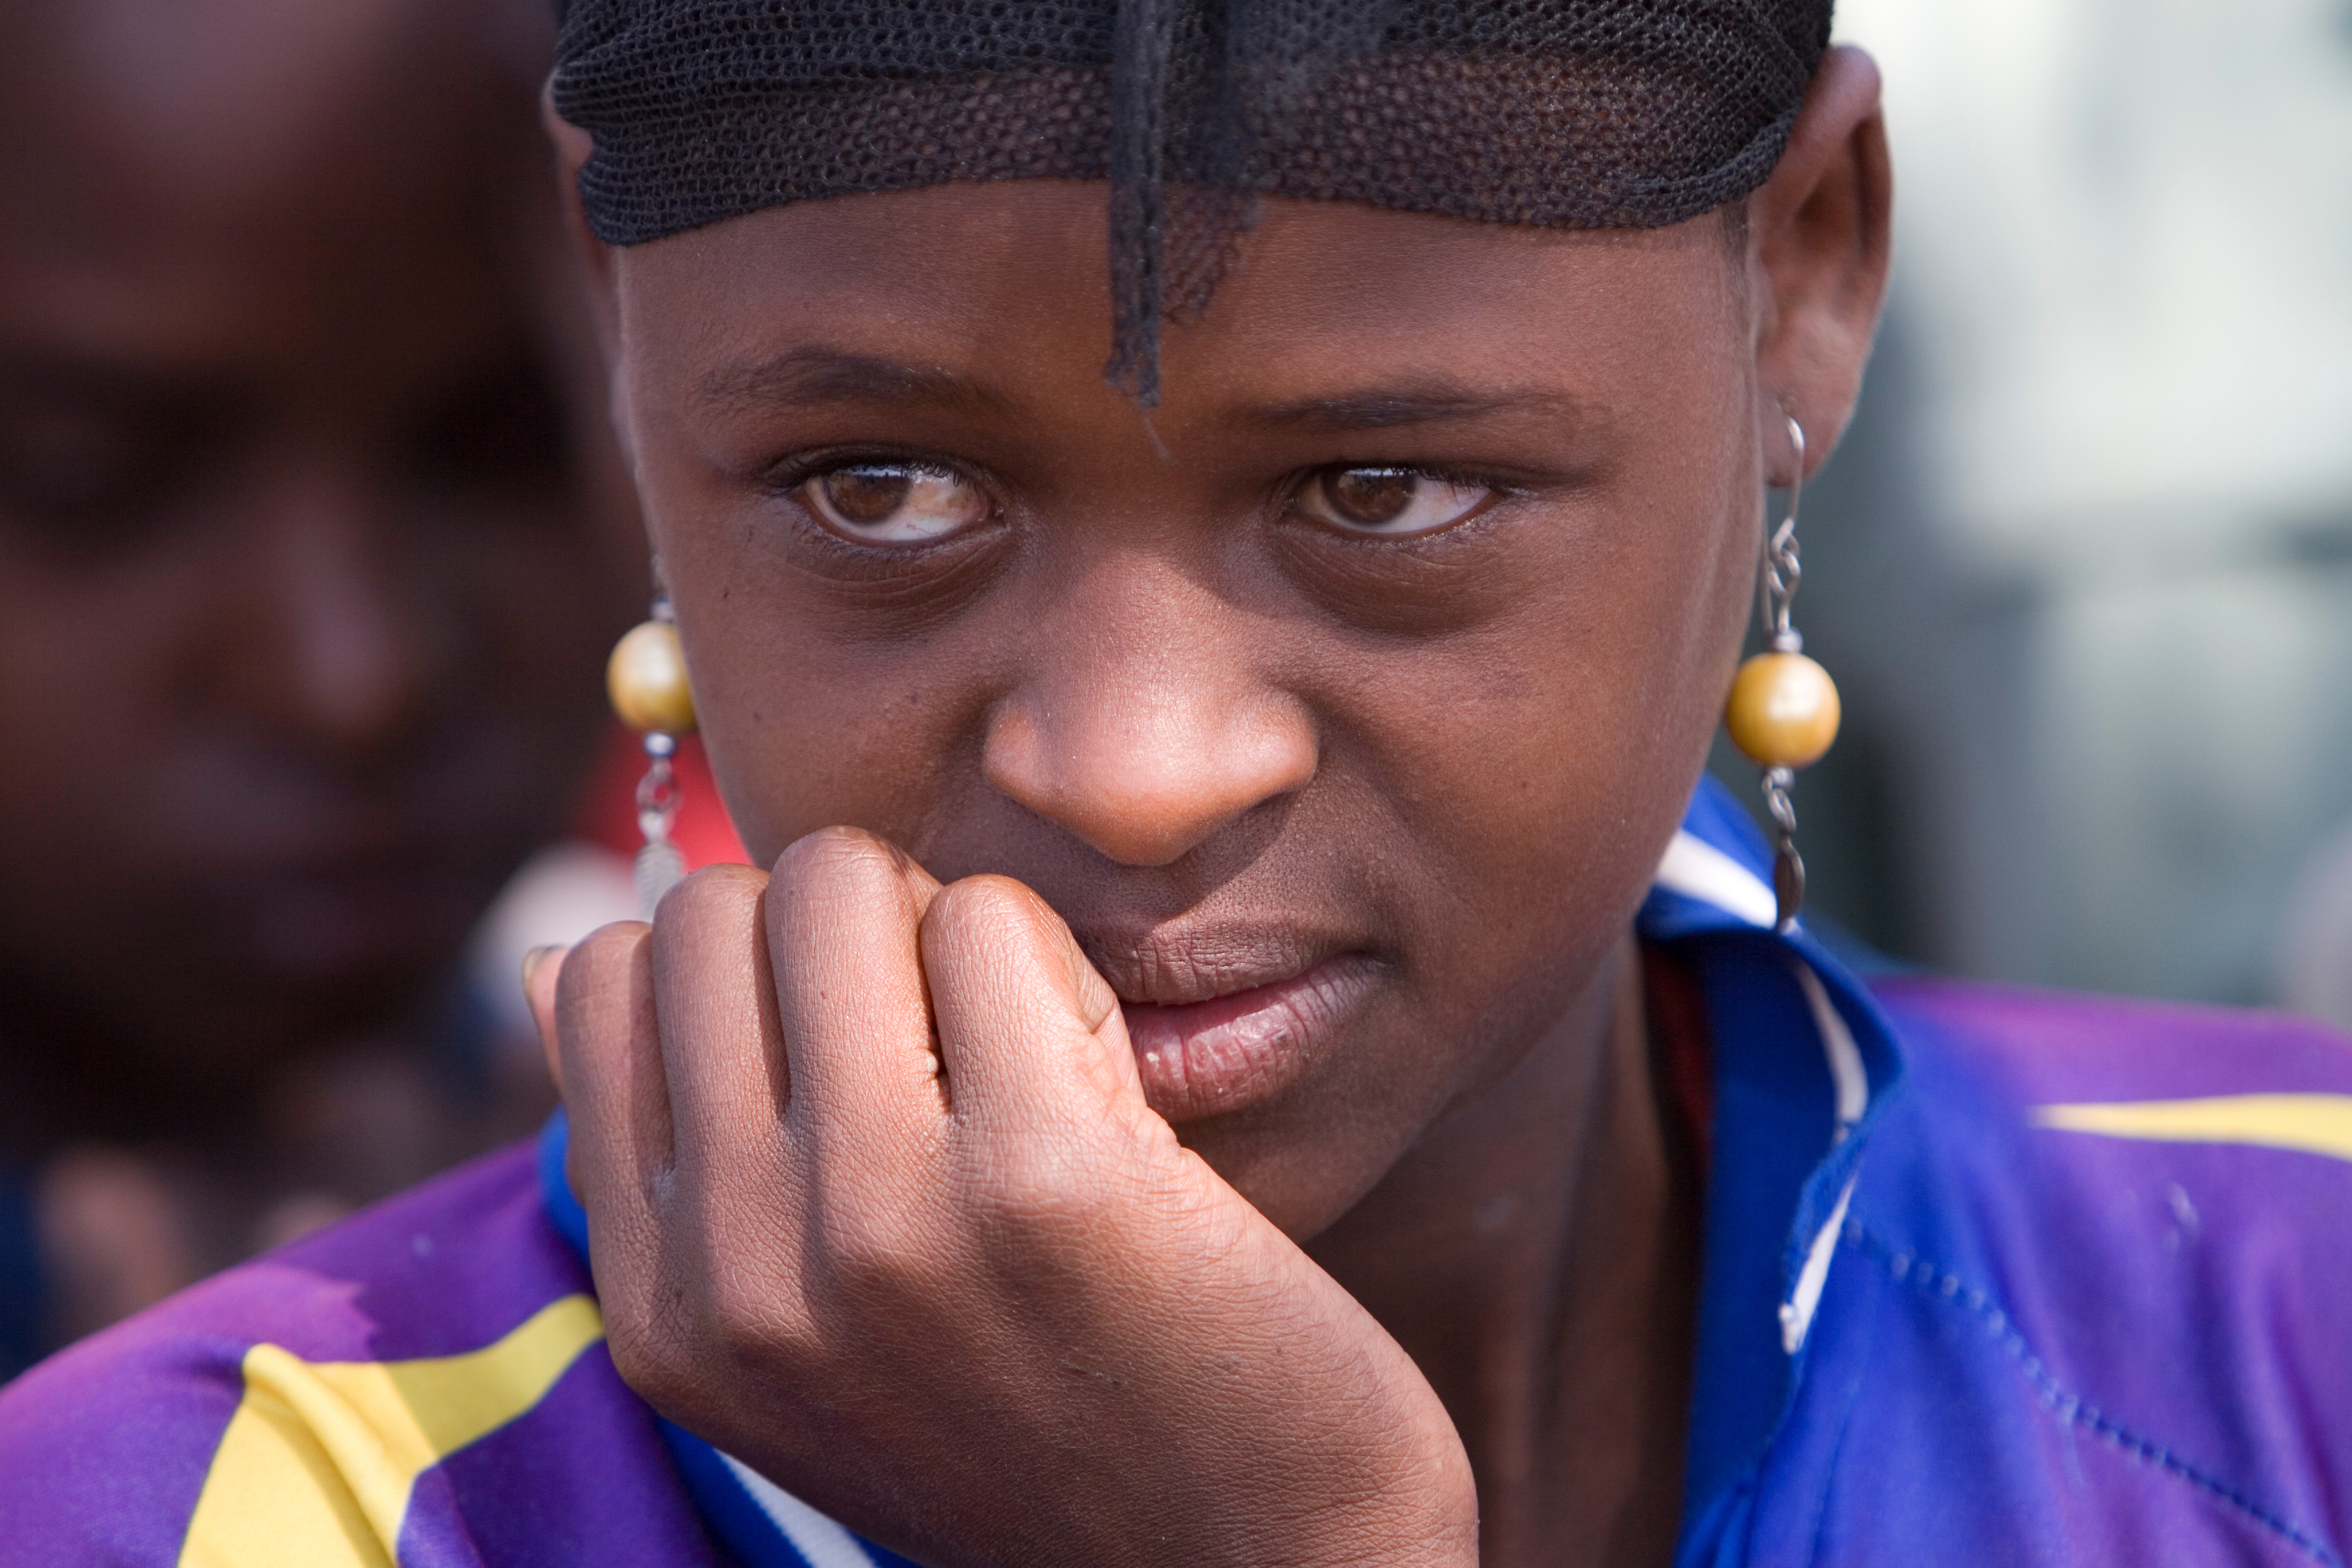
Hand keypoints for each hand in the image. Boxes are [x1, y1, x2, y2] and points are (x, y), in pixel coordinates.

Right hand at [529, 828, 1475, 1567]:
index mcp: (665, 1310)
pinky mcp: (1042, 1179)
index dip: (738, 957)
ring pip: (841, 885)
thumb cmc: (1032, 1416)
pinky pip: (995, 924)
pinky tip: (1108, 1081)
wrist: (1246, 1563)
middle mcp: (739, 1276)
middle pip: (712, 908)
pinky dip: (1059, 969)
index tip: (844, 1039)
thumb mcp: (804, 1335)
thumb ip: (681, 1164)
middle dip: (836, 921)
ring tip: (1021, 1050)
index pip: (601, 982)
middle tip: (942, 1027)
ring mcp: (881, 1226)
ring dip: (946, 929)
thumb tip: (551, 955)